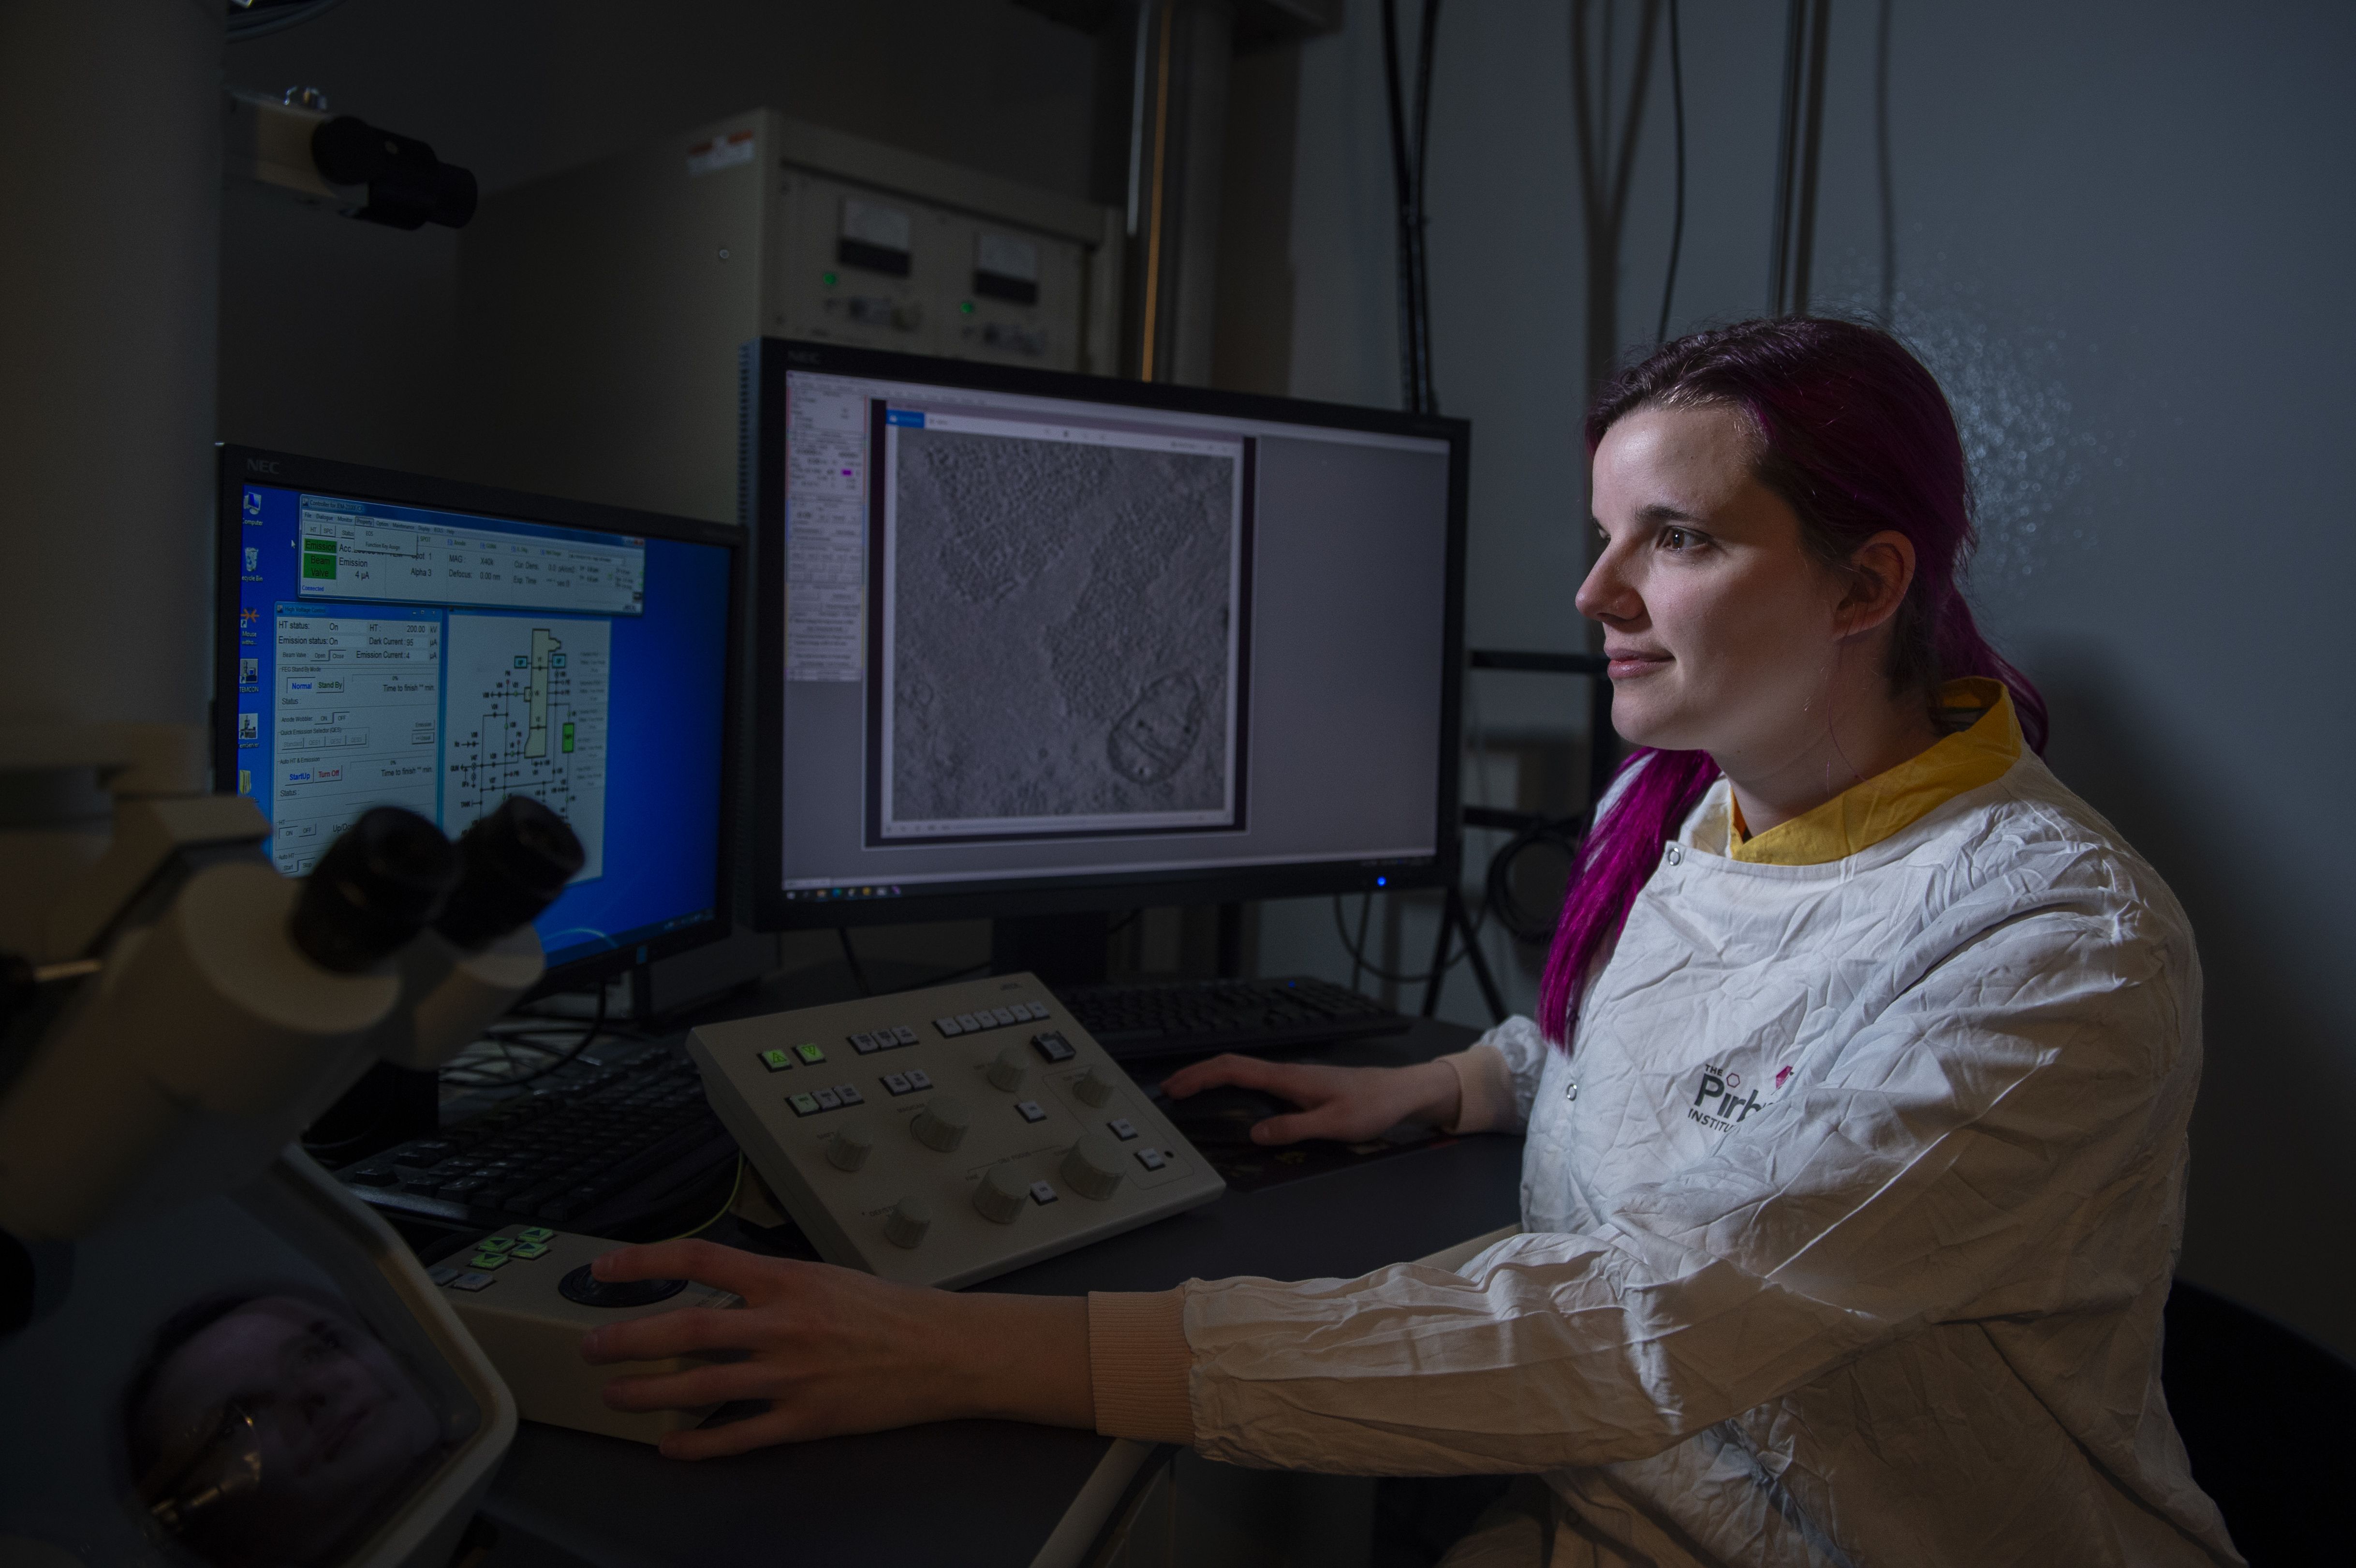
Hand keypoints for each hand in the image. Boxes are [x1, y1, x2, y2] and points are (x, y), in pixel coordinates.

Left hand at [577, 1239, 1089, 1458]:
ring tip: (615, 1395)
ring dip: (648, 1393)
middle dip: (629, 1339)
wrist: (944, 1350)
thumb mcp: (824, 1277)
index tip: (606, 1271)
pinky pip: (738, 1436)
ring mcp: (792, 1375)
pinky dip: (698, 1444)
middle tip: (592, 1346)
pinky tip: (672, 1446)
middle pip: (687, 1329)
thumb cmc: (888, 1311)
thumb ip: (769, 1285)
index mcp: (788, 1280)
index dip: (645, 1263)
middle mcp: (783, 1325)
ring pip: (702, 1386)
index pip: (701, 1260)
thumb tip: (715, 1293)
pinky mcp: (806, 1419)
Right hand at [1158, 1053, 1460, 1145]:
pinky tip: (1231, 1100)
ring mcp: (1292, 1079)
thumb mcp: (1334, 1124)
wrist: (1401, 1092)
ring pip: (1243, 1072)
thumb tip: (1255, 1135)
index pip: (1233, 1068)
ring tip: (1190, 1094)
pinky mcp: (1299, 1087)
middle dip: (1196, 1074)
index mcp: (1289, 1078)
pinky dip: (1233, 1086)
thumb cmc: (1372, 1105)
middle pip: (1231, 1066)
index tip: (1175, 1087)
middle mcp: (1287, 1073)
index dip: (1200, 1076)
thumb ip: (1293, 1129)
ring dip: (1213, 1079)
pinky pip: (1256, 1081)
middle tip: (1170, 1090)